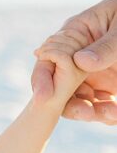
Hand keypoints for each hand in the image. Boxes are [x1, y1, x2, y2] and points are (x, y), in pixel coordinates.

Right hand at [31, 0, 116, 123]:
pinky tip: (115, 112)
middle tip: (84, 112)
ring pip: (79, 103)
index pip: (49, 59)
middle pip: (59, 88)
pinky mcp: (110, 91)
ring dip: (89, 113)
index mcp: (76, 36)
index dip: (42, 79)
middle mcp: (79, 61)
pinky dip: (107, 115)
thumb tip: (80, 61)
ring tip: (109, 113)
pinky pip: (103, 109)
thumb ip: (105, 46)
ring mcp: (95, 77)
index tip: (43, 97)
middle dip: (67, 104)